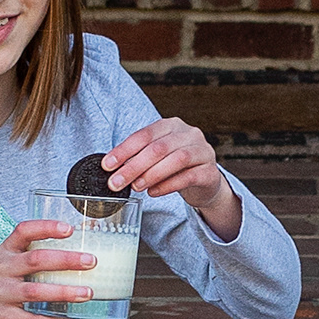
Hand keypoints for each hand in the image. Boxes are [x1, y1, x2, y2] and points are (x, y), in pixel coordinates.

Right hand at [0, 218, 91, 318]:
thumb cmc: (8, 279)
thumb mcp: (16, 260)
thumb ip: (42, 250)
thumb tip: (86, 236)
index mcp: (7, 250)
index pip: (23, 231)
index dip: (46, 228)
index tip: (69, 229)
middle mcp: (1, 269)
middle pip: (34, 260)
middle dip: (65, 260)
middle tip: (91, 261)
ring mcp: (1, 293)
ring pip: (34, 292)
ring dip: (64, 292)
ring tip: (87, 292)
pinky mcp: (3, 316)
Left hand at [104, 117, 241, 240]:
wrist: (206, 183)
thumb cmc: (177, 168)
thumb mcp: (158, 157)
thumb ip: (139, 158)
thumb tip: (112, 168)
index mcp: (172, 125)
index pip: (144, 135)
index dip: (124, 150)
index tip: (107, 165)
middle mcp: (189, 134)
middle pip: (158, 148)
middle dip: (134, 166)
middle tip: (116, 182)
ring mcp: (203, 152)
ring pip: (176, 160)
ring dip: (151, 174)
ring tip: (135, 187)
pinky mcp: (210, 172)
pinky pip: (188, 177)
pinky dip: (168, 186)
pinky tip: (154, 192)